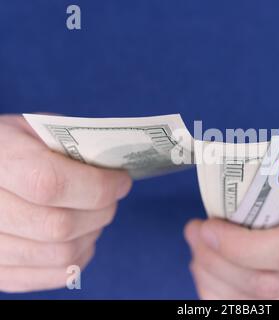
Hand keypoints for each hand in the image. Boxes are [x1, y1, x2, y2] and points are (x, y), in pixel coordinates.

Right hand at [0, 115, 131, 291]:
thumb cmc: (11, 148)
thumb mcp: (34, 130)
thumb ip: (71, 146)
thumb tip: (114, 170)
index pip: (49, 185)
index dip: (97, 186)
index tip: (121, 181)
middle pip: (59, 226)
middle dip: (101, 210)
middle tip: (111, 197)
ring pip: (60, 255)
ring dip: (92, 233)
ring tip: (96, 214)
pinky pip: (54, 275)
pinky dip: (80, 256)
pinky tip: (81, 236)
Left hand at [185, 171, 278, 299]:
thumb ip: (260, 181)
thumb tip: (211, 188)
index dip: (241, 247)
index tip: (207, 229)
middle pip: (268, 282)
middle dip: (218, 261)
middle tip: (195, 233)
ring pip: (256, 301)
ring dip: (214, 276)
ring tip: (199, 248)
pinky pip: (251, 310)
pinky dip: (219, 291)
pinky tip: (210, 268)